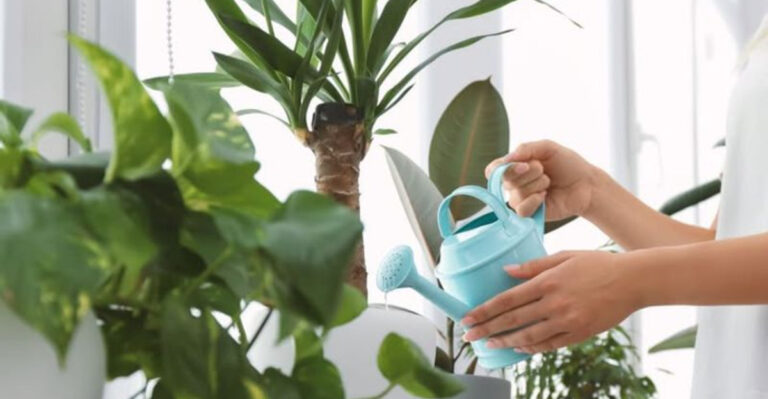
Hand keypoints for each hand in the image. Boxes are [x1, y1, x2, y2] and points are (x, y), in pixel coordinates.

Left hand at [461, 251, 639, 353]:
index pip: (507, 299)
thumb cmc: (598, 264)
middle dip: (487, 329)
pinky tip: (520, 348)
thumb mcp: (564, 256)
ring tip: (490, 343)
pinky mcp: (580, 333)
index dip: (485, 310)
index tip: (467, 318)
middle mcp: (554, 303)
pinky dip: (533, 348)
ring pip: (529, 336)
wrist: (633, 280)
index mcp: (548, 282)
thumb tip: (505, 271)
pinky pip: (551, 344)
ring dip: (506, 341)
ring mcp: (568, 320)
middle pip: (513, 319)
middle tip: (468, 336)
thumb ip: (533, 266)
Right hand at [485, 140, 602, 219]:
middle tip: (543, 170)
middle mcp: (515, 183)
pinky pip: (521, 209)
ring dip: (537, 185)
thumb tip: (506, 160)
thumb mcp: (548, 148)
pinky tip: (545, 197)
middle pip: (505, 180)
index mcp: (516, 166)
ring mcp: (521, 199)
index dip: (502, 168)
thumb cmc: (568, 164)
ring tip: (549, 183)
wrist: (586, 184)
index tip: (523, 164)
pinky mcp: (530, 213)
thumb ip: (526, 149)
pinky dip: (534, 201)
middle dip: (529, 172)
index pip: (494, 170)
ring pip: (516, 194)